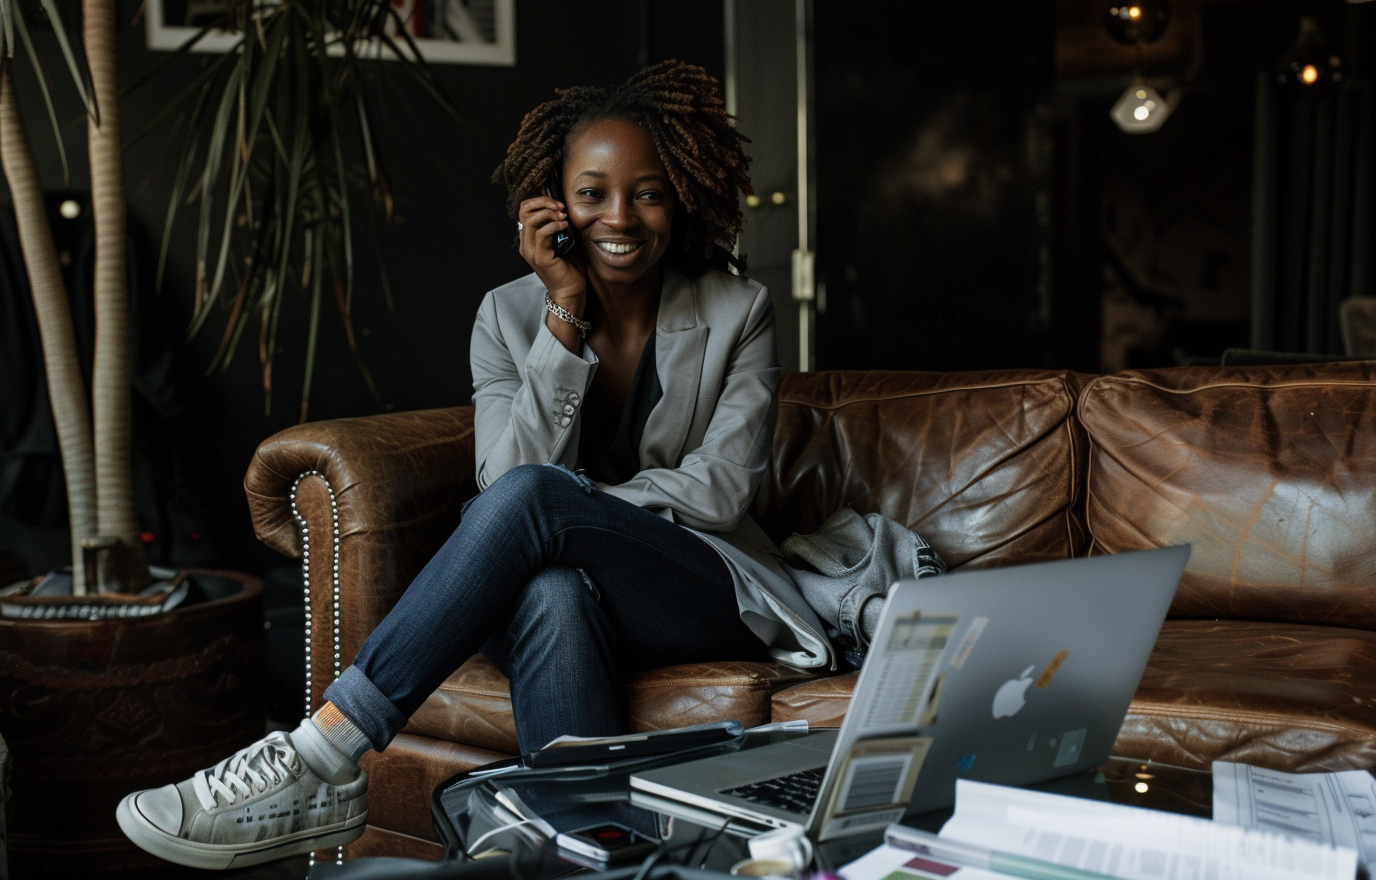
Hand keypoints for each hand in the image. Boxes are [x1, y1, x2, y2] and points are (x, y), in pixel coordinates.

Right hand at [517, 193, 585, 311]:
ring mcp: (531, 252)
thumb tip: (563, 208)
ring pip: (531, 221)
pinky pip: (543, 233)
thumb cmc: (569, 269)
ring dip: (549, 213)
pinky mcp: (540, 258)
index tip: (556, 203)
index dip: (538, 201)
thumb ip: (558, 227)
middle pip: (524, 212)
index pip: (524, 211)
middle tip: (560, 206)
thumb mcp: (563, 242)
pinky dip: (554, 225)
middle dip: (543, 203)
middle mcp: (526, 245)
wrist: (570, 292)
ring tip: (563, 215)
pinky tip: (565, 225)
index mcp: (528, 240)